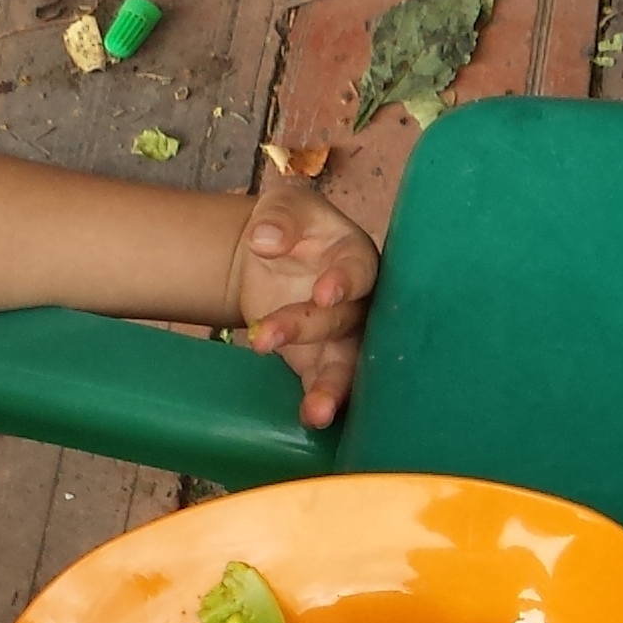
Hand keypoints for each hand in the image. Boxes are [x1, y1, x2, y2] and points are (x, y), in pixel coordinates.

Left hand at [227, 181, 379, 428]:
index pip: (359, 271)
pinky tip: (310, 418)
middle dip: (308, 330)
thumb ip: (278, 218)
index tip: (324, 295)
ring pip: (347, 362)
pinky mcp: (319, 359)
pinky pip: (324, 380)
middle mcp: (359, 301)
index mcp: (356, 257)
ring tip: (317, 412)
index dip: (345, 284)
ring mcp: (342, 335)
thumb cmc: (289, 224)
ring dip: (332, 386)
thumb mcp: (282, 205)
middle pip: (345, 320)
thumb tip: (264, 242)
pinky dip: (319, 399)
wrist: (269, 256)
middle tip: (264, 339)